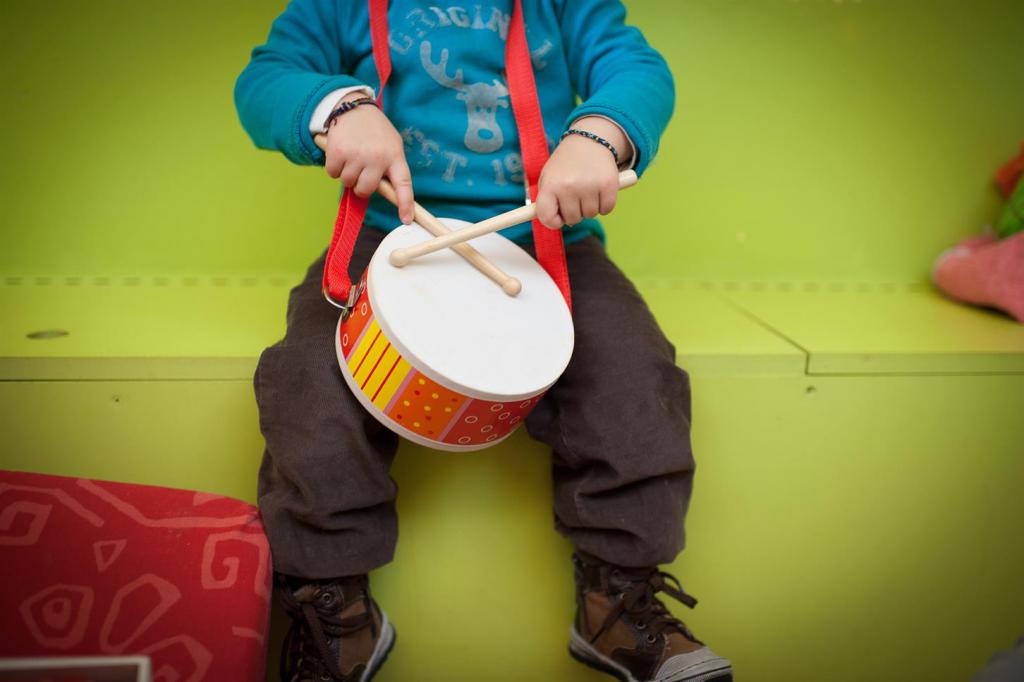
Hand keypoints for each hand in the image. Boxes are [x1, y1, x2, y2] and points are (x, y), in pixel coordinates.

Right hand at [324, 93, 414, 223]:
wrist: (353, 107)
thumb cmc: (375, 132)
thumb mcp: (391, 145)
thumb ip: (390, 168)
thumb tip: (388, 196)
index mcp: (394, 156)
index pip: (403, 184)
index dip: (405, 204)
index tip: (406, 219)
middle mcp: (377, 157)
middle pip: (365, 191)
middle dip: (360, 186)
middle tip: (361, 171)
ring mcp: (356, 155)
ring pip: (347, 183)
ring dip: (346, 174)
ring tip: (351, 156)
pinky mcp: (337, 152)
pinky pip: (333, 174)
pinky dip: (334, 167)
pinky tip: (340, 153)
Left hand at [535, 116, 629, 228]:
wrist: (589, 140)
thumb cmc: (566, 164)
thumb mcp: (548, 177)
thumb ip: (546, 201)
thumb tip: (557, 224)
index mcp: (551, 185)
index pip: (547, 217)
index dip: (553, 222)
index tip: (558, 216)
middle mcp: (569, 186)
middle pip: (572, 220)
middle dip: (574, 211)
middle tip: (575, 195)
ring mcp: (590, 186)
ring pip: (590, 215)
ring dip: (590, 207)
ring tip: (587, 189)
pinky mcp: (609, 185)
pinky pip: (606, 210)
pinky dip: (604, 205)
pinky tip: (600, 191)